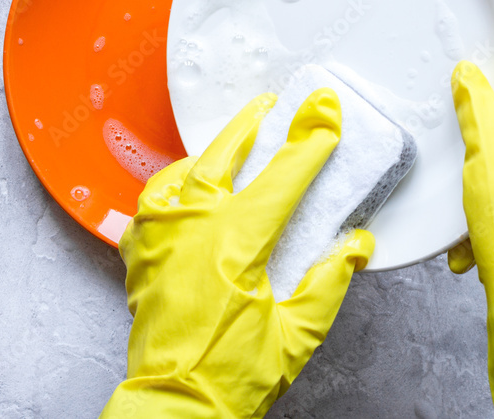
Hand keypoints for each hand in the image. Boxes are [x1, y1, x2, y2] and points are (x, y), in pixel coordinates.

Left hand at [100, 89, 373, 418]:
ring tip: (230, 137)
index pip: (282, 177)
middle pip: (222, 155)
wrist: (175, 405)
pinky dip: (169, 186)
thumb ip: (328, 280)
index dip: (309, 142)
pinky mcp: (139, 256)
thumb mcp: (298, 333)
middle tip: (270, 105)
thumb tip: (353, 245)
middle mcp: (190, 228)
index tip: (324, 115)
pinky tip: (183, 184)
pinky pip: (150, 202)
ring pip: (181, 172)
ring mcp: (158, 238)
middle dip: (251, 124)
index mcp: (234, 242)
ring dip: (209, 151)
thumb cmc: (230, 375)